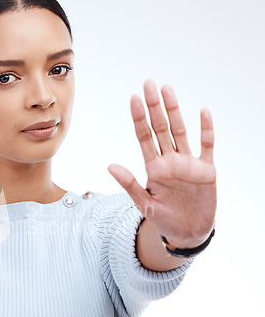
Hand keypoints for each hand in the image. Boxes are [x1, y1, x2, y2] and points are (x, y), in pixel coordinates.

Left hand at [108, 79, 216, 248]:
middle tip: (149, 83)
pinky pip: (207, 146)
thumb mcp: (144, 204)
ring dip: (175, 110)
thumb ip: (130, 184)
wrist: (188, 233)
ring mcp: (188, 163)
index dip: (139, 118)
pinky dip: (206, 130)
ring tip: (167, 89)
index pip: (144, 137)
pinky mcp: (206, 170)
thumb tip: (110, 165)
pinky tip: (202, 112)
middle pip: (161, 128)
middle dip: (154, 106)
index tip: (133, 98)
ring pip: (181, 131)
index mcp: (154, 168)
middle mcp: (170, 161)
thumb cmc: (164, 219)